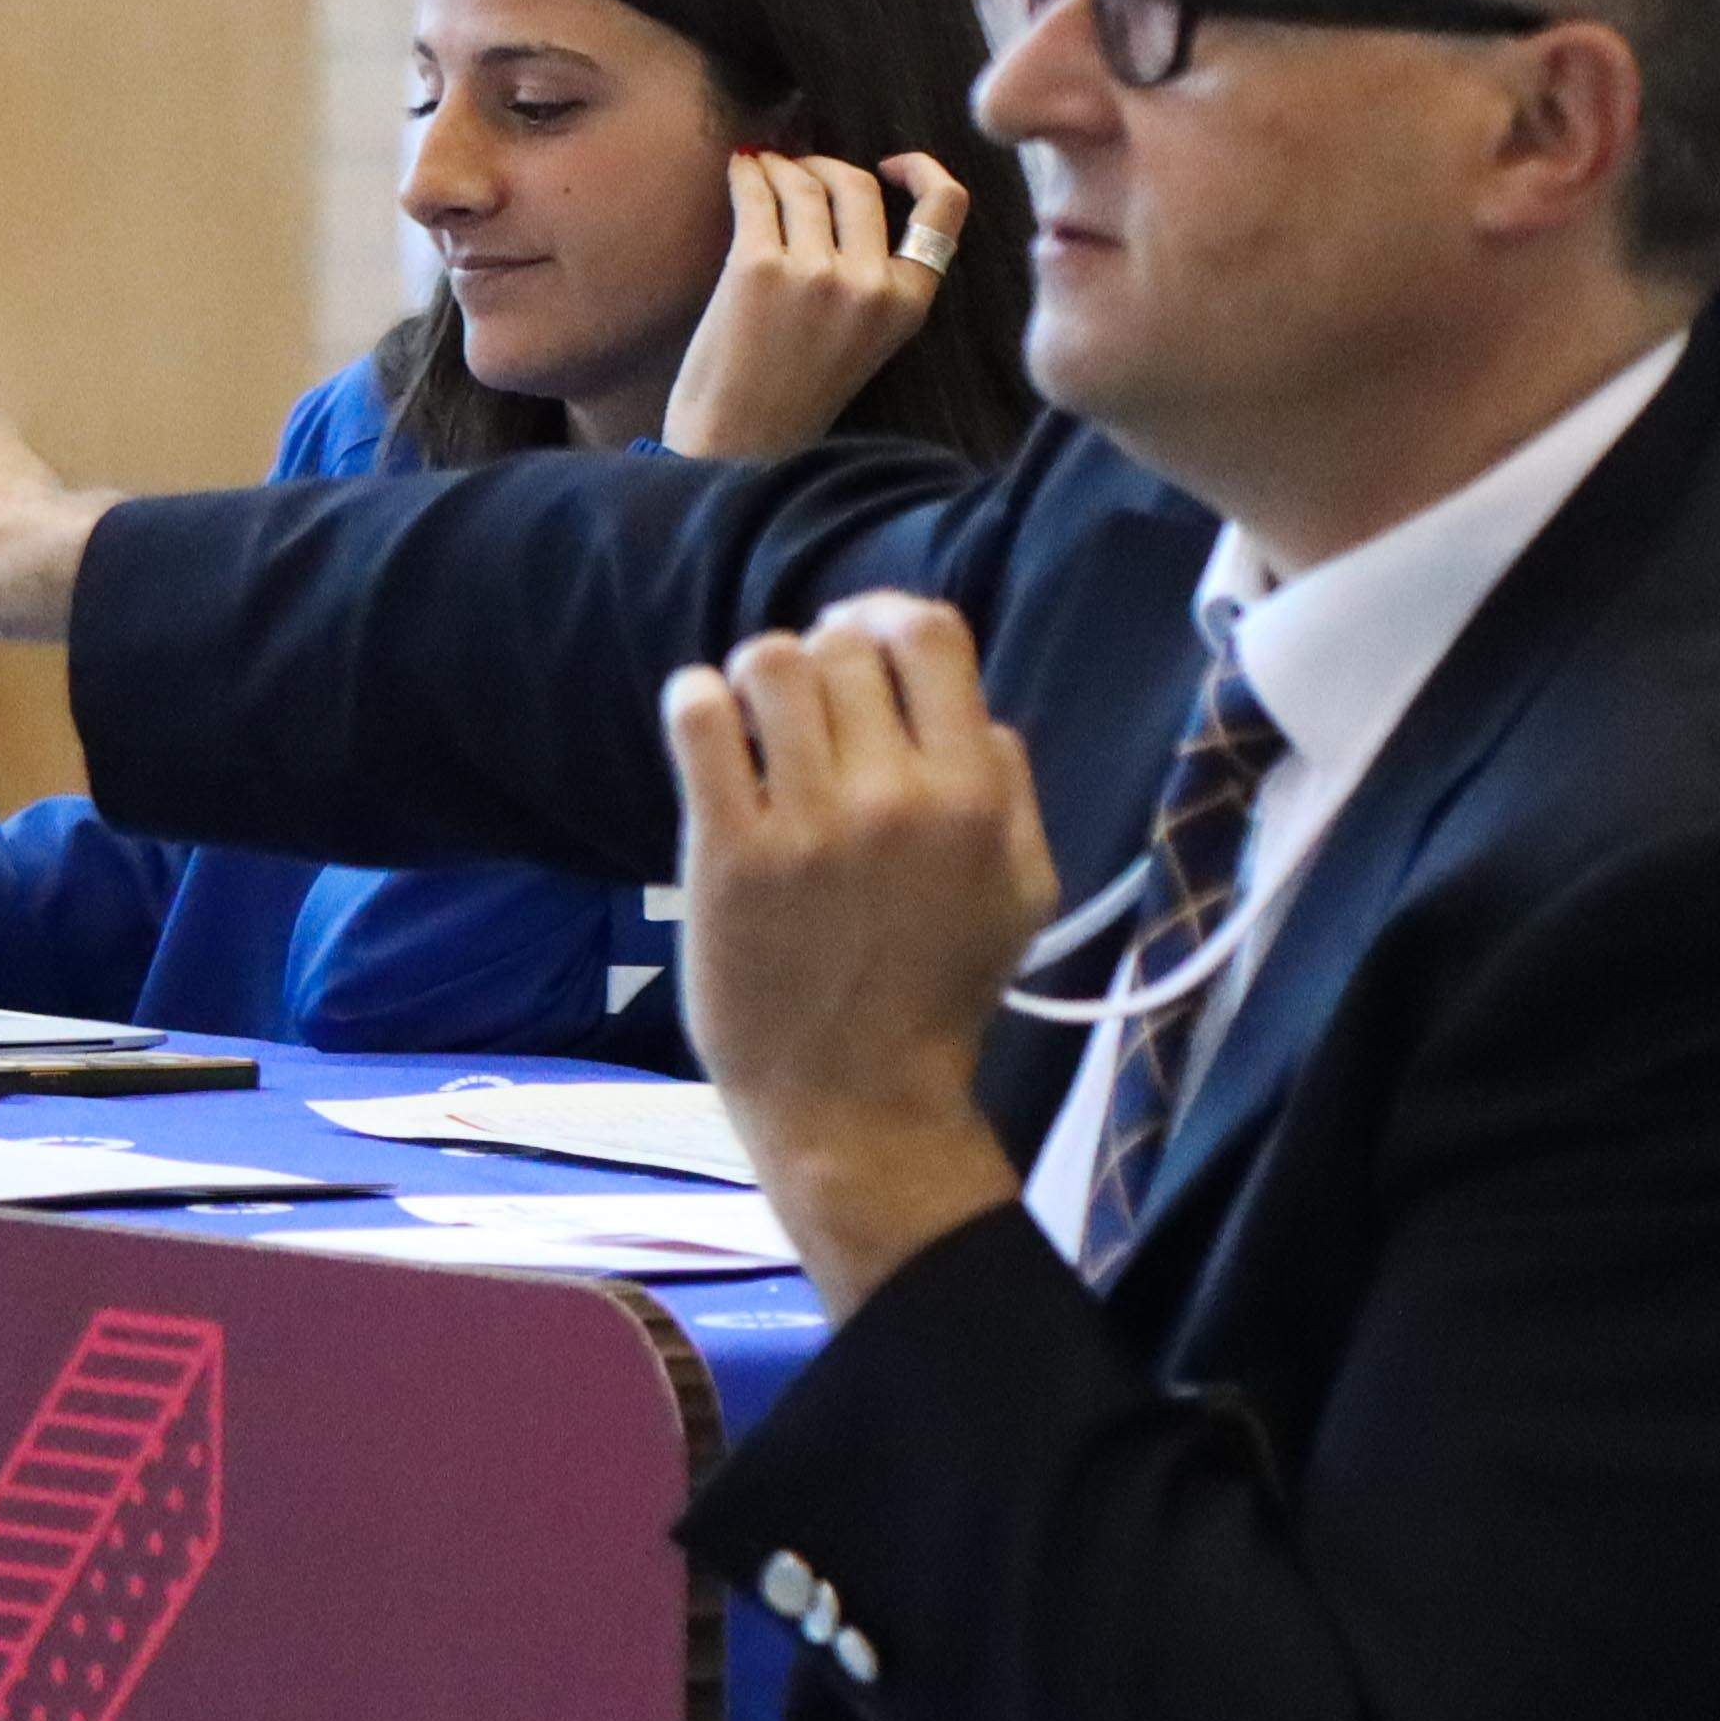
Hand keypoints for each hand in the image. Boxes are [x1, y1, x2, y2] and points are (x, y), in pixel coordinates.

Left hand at [660, 148, 975, 456]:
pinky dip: (747, 176)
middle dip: (825, 167)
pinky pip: (756, 196)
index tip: (887, 164)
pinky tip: (740, 172)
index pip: (945, 209)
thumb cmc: (795, 396)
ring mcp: (814, 273)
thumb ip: (877, 278)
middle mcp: (869, 284)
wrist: (738, 446)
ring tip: (762, 169)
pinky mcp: (756, 268)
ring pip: (804, 184)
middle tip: (798, 170)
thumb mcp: (867, 340)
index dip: (921, 169)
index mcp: (908, 304)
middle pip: (857, 185)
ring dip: (779, 166)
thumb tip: (851, 190)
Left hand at [662, 596, 1048, 1313]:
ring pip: (768, 662)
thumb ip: (1008, 788)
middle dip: (820, 659)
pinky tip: (708, 729)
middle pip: (841, 645)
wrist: (856, 1102)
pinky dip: (697, 703)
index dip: (887, 617)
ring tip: (756, 724)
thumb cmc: (938, 995)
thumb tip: (970, 707)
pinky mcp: (727, 854)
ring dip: (755, 677)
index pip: (930, 634)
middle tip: (805, 706)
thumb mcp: (1022, 892)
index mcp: (973, 797)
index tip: (862, 646)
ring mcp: (806, 825)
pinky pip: (700, 719)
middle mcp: (894, 798)